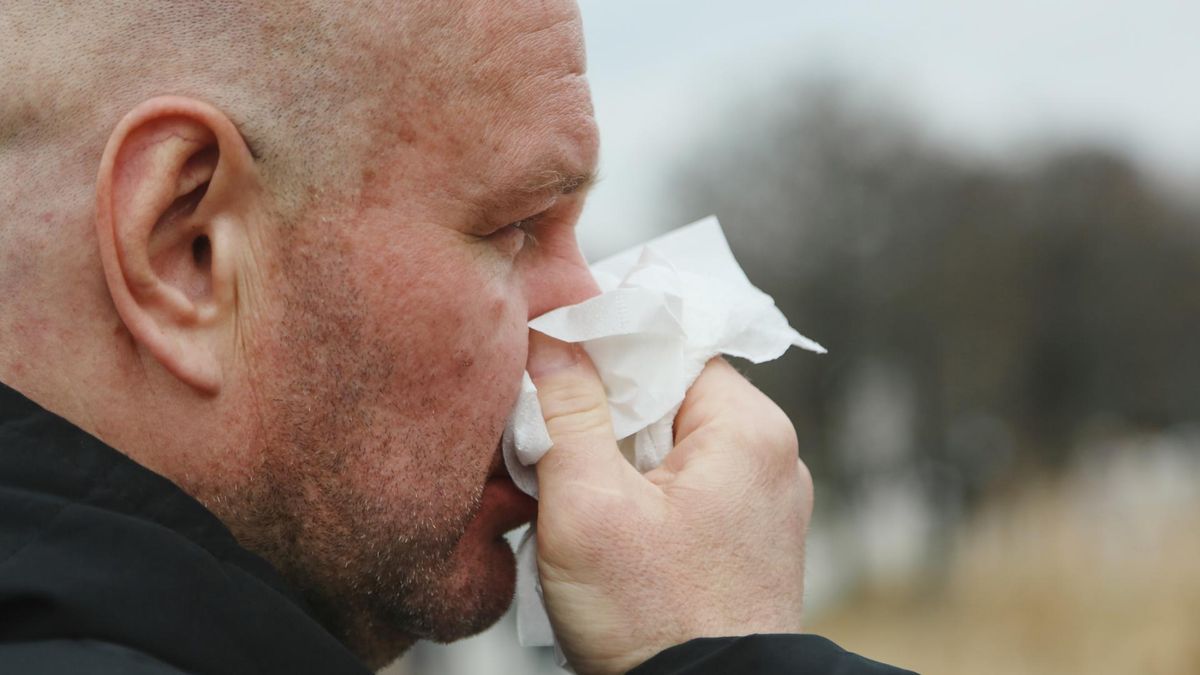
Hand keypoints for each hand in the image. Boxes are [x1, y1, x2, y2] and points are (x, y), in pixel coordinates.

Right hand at [529, 332, 812, 674]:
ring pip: (670, 440)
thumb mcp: (588, 507)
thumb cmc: (656, 622)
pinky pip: (684, 485)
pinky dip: (640, 491)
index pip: (670, 343)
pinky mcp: (744, 538)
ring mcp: (762, 501)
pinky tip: (606, 524)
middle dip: (604, 410)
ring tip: (575, 491)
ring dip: (616, 454)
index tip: (551, 359)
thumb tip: (550, 339)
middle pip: (668, 392)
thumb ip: (566, 411)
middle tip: (551, 439)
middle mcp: (769, 456)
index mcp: (748, 430)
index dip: (605, 346)